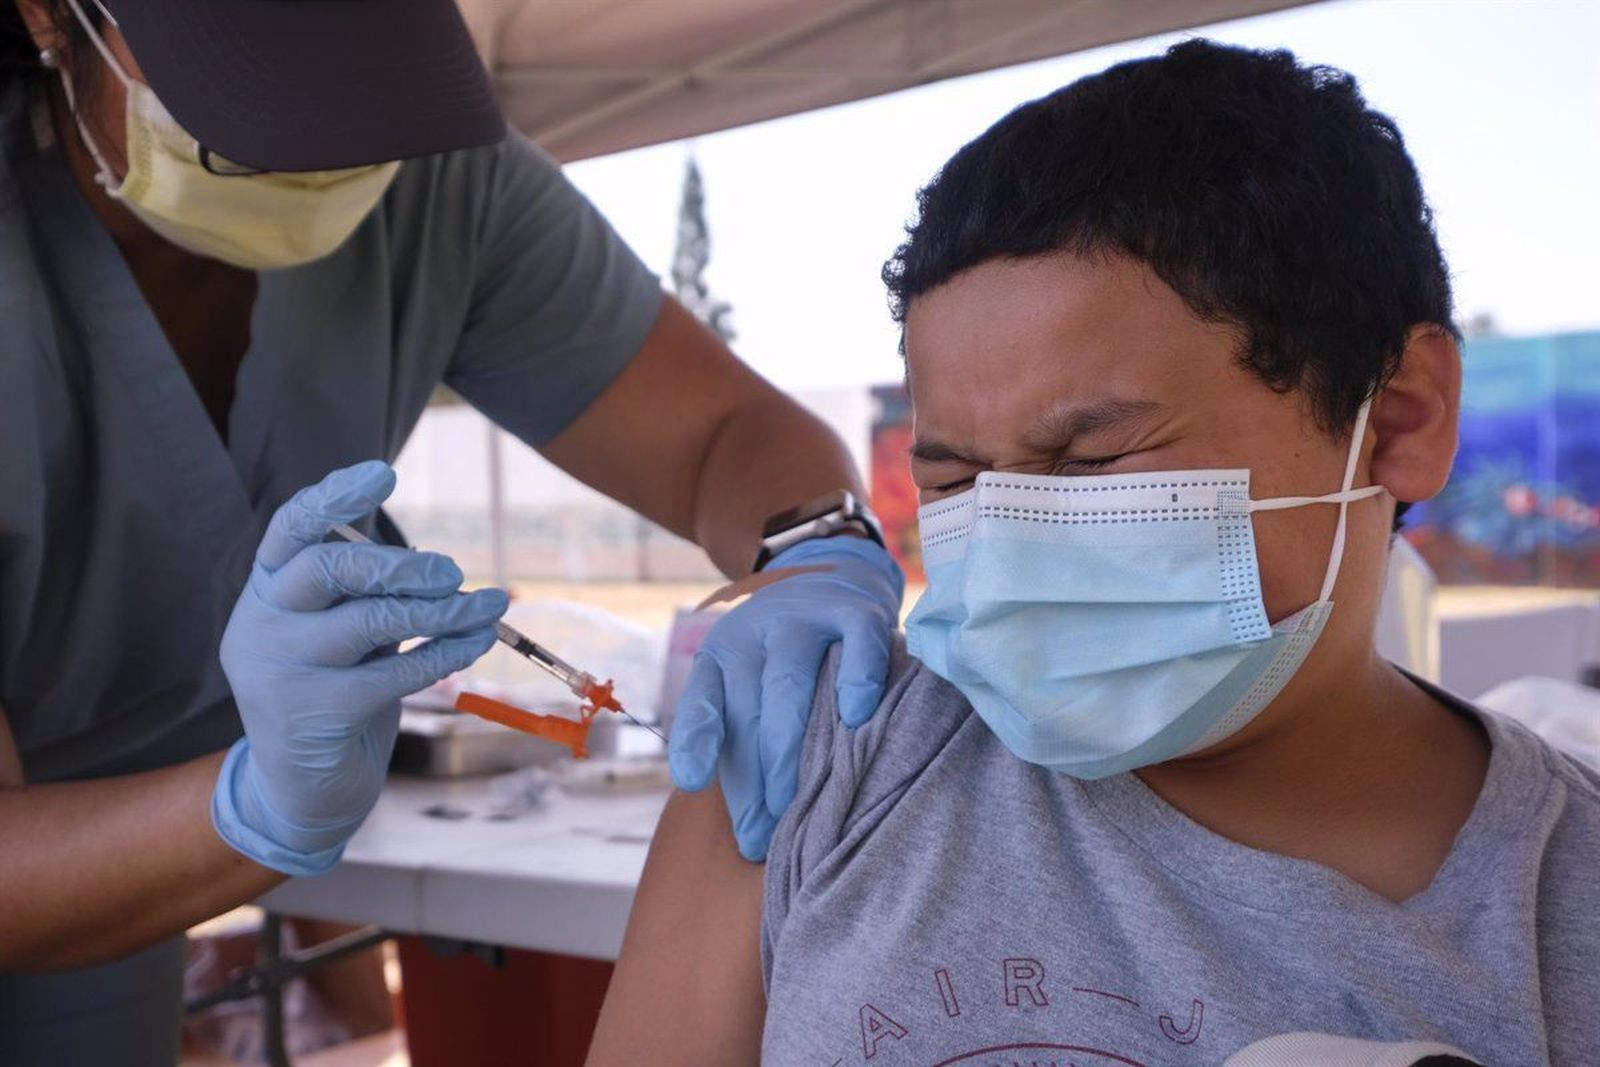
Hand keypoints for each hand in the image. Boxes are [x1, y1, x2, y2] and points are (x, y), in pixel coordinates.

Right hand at [211, 461, 507, 874]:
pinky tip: (478, 640)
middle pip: (327, 569)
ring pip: (371, 621)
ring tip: (489, 605)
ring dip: (442, 609)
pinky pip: (394, 671)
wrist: (302, 788)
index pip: (289, 528)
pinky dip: (446, 651)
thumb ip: (364, 593)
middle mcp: (262, 625)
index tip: (384, 473)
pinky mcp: (317, 714)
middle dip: (399, 564)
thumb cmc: (331, 690)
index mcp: (265, 591)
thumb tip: (437, 562)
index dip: (334, 496)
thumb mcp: (337, 633)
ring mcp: (282, 672)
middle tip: (451, 571)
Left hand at [669, 536, 903, 859]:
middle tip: (760, 835)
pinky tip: (857, 715)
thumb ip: (746, 744)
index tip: (690, 782)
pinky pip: (858, 642)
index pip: (702, 699)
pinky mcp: (858, 611)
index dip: (695, 739)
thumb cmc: (787, 656)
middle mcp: (757, 634)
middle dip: (753, 776)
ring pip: (791, 680)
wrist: (832, 574)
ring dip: (790, 745)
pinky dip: (857, 676)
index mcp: (723, 656)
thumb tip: (752, 834)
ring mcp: (806, 619)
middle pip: (750, 708)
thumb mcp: (751, 683)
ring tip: (794, 802)